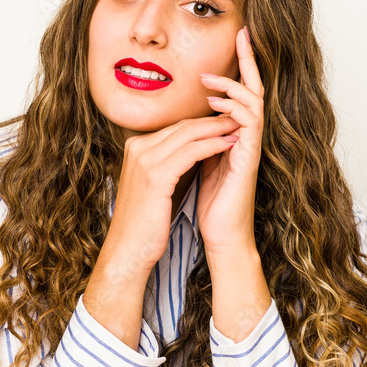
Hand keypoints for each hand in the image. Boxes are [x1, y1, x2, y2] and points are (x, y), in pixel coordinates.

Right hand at [101, 112, 239, 285]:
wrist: (129, 248)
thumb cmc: (145, 222)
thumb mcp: (152, 185)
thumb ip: (165, 165)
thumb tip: (189, 153)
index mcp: (135, 148)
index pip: (175, 128)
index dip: (202, 124)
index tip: (224, 123)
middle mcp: (137, 148)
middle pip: (182, 126)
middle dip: (212, 121)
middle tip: (236, 117)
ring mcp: (144, 160)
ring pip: (188, 134)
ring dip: (217, 129)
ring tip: (237, 127)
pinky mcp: (155, 175)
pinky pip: (191, 152)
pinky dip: (213, 145)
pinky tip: (229, 145)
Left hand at [196, 25, 264, 256]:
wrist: (222, 234)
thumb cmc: (212, 202)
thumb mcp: (203, 160)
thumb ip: (203, 136)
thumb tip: (189, 116)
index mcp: (239, 133)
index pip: (243, 90)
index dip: (241, 63)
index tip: (237, 36)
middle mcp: (250, 136)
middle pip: (256, 87)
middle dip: (250, 59)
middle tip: (242, 33)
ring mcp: (252, 147)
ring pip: (253, 102)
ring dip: (233, 85)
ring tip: (210, 78)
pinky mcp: (249, 159)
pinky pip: (248, 125)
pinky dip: (233, 110)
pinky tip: (216, 104)